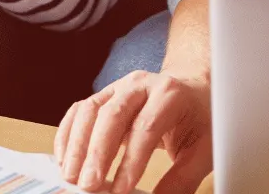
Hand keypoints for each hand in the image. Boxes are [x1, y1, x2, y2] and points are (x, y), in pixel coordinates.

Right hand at [55, 71, 212, 193]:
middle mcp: (140, 85)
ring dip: (76, 145)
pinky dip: (68, 135)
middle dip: (97, 153)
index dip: (131, 161)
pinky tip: (65, 159)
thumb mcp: (203, 149)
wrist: (193, 89)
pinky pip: (79, 111)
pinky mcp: (104, 95)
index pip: (146, 127)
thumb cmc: (199, 119)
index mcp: (170, 94)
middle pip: (112, 114)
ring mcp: (119, 87)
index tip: (120, 191)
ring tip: (71, 176)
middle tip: (88, 186)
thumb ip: (182, 179)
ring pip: (90, 110)